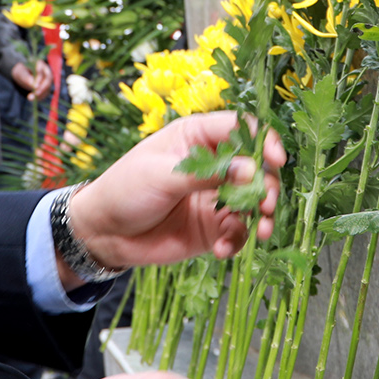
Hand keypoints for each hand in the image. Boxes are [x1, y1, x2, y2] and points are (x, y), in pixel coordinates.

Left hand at [11, 59, 52, 101]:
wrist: (21, 75)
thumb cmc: (21, 71)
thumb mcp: (20, 73)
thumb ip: (26, 77)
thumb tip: (33, 84)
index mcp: (40, 64)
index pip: (42, 71)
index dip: (39, 79)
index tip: (35, 87)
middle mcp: (46, 71)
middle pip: (48, 79)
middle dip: (43, 88)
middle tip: (35, 94)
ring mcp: (47, 79)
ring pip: (48, 87)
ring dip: (41, 94)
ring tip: (30, 98)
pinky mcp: (46, 87)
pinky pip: (45, 92)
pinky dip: (40, 97)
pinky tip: (32, 98)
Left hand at [67, 111, 280, 270]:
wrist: (102, 233)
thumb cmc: (124, 189)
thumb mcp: (162, 174)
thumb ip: (208, 173)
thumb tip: (252, 171)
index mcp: (198, 138)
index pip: (241, 129)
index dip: (264, 140)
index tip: (276, 159)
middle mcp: (213, 165)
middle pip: (256, 167)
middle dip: (267, 185)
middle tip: (264, 203)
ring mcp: (215, 197)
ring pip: (254, 202)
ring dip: (261, 215)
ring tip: (258, 230)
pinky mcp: (212, 227)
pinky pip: (238, 232)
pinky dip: (237, 241)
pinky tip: (221, 249)